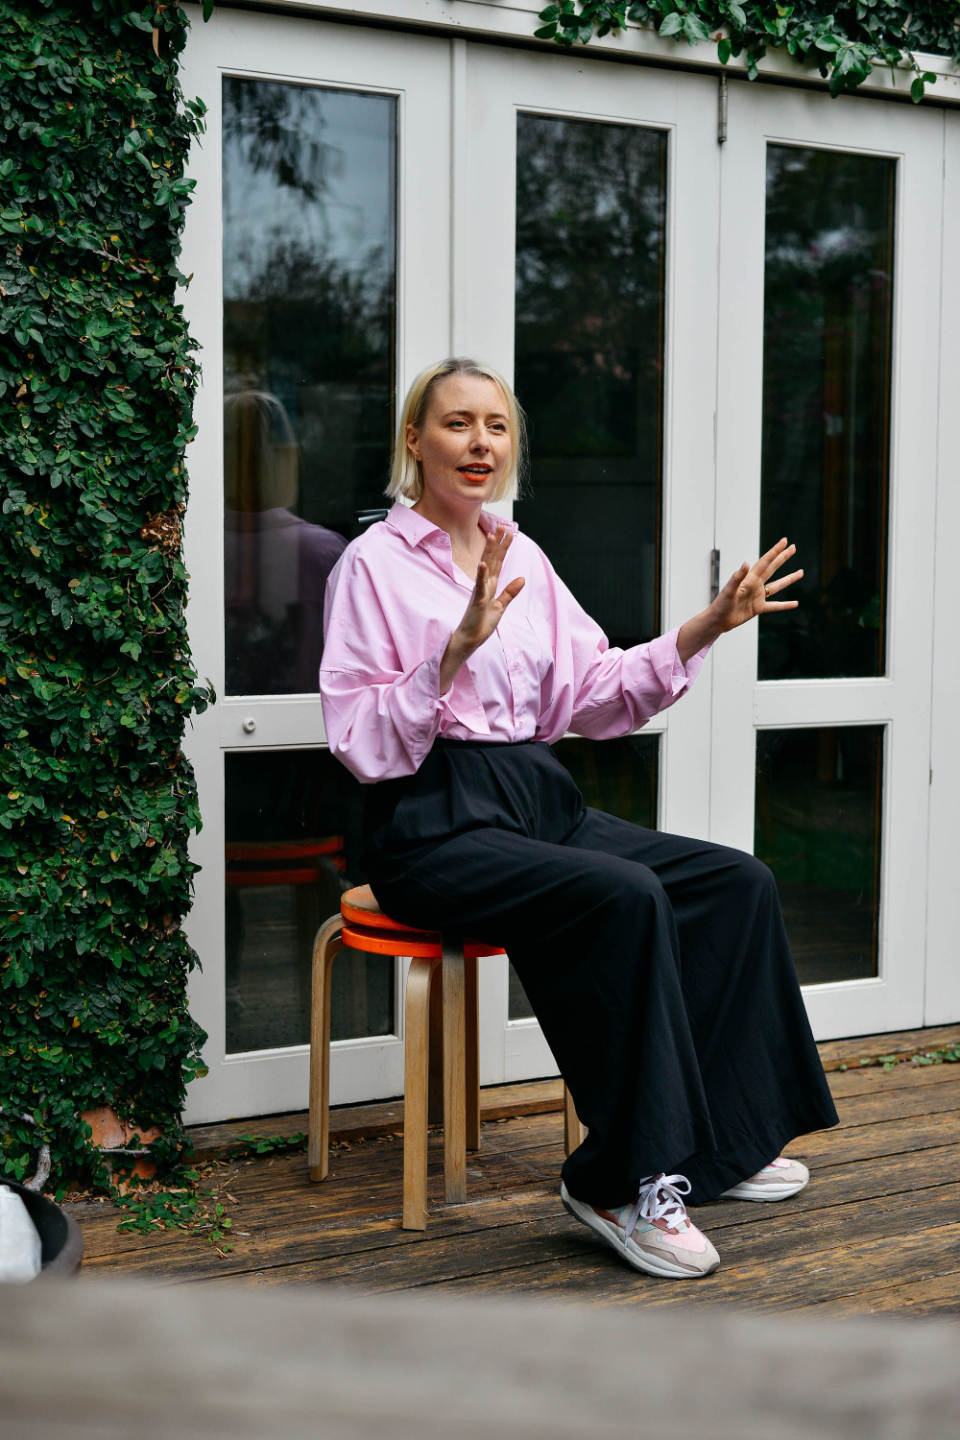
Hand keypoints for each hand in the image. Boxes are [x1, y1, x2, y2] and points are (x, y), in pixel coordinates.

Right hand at [454, 523, 524, 653]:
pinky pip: (479, 586)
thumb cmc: (481, 624)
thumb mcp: (500, 607)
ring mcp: (479, 592)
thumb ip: (510, 592)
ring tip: (493, 536)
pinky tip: (483, 564)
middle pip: (492, 560)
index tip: (510, 533)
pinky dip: (481, 575)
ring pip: (485, 568)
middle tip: (503, 526)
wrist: (469, 640)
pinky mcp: (476, 601)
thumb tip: (522, 578)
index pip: (498, 563)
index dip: (504, 548)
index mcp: (490, 586)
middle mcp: (484, 585)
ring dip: (489, 552)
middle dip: (498, 543)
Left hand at [711, 538, 802, 633]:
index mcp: (750, 579)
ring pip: (777, 586)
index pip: (765, 562)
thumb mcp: (728, 590)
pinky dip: (785, 605)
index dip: (775, 551)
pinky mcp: (758, 608)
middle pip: (773, 568)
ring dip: (789, 579)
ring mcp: (758, 596)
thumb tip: (746, 563)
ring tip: (801, 572)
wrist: (717, 620)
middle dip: (783, 558)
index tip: (785, 541)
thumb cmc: (720, 605)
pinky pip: (775, 606)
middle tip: (793, 547)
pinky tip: (796, 603)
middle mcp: (756, 585)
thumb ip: (737, 577)